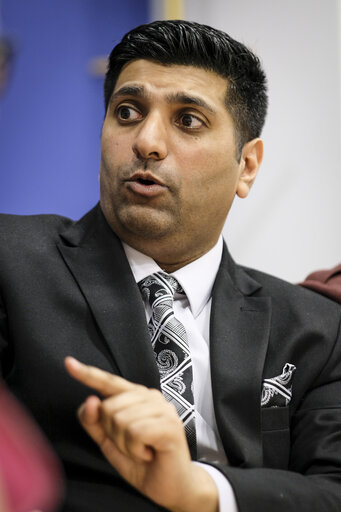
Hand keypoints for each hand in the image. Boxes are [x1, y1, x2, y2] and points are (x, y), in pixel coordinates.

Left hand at [65, 357, 217, 511]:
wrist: (169, 486)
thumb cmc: (140, 461)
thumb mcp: (109, 441)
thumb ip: (94, 422)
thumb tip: (90, 400)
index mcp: (135, 396)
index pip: (108, 382)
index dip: (88, 373)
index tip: (68, 363)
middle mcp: (150, 396)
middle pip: (108, 408)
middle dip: (113, 434)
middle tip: (132, 446)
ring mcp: (163, 408)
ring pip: (120, 420)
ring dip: (125, 445)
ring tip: (142, 450)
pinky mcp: (170, 424)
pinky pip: (135, 432)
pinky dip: (136, 450)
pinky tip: (148, 454)